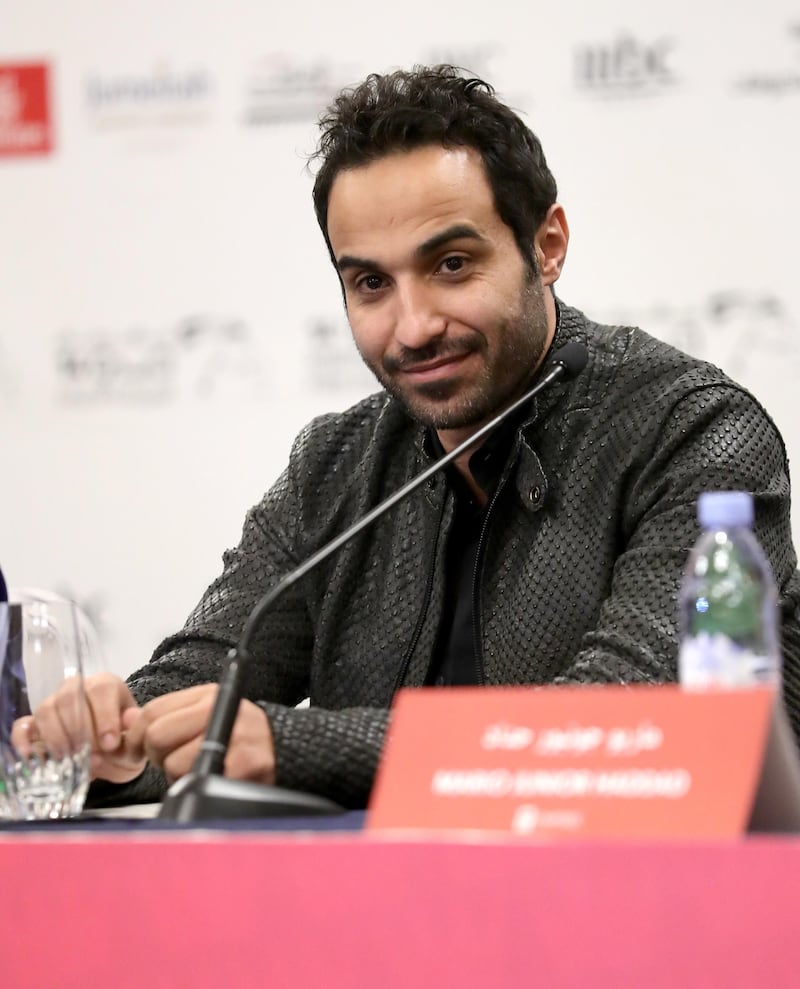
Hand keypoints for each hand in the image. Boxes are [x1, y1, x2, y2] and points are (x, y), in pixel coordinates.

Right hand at [10, 672, 146, 784]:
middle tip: (88, 755)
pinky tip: (32, 757)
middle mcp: (77, 689)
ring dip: (56, 737)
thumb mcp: (134, 740)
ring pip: (46, 709)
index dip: (105, 716)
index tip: (110, 744)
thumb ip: (132, 732)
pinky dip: (23, 741)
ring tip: (68, 758)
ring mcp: (52, 705)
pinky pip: (22, 726)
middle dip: (79, 729)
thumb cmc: (122, 743)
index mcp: (106, 686)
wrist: (107, 758)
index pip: (101, 689)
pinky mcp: (34, 725)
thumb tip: (130, 719)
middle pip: (69, 697)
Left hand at [124, 684, 275, 785]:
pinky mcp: (243, 765)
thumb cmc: (239, 735)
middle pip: (157, 736)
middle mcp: (220, 710)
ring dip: (177, 775)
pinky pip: (197, 782)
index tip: (137, 749)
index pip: (152, 711)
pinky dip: (197, 785)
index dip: (135, 735)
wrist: (285, 750)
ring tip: (196, 769)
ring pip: (173, 764)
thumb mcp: (205, 713)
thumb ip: (166, 716)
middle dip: (155, 756)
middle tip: (169, 760)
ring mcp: (233, 737)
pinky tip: (211, 776)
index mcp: (207, 695)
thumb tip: (124, 721)